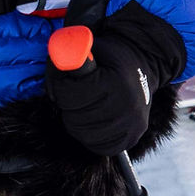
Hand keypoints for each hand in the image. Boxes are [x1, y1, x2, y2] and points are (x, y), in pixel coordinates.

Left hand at [45, 7, 186, 157]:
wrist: (142, 66)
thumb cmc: (107, 58)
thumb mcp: (85, 49)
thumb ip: (63, 62)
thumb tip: (52, 90)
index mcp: (113, 80)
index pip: (67, 95)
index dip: (62, 87)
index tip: (71, 80)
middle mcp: (127, 105)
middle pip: (74, 120)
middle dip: (70, 106)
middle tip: (80, 94)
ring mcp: (132, 124)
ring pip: (83, 135)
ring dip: (78, 122)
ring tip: (88, 106)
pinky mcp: (133, 136)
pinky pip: (100, 147)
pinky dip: (92, 136)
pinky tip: (97, 120)